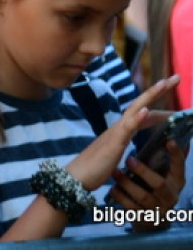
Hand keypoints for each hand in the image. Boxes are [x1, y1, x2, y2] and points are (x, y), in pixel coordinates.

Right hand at [66, 76, 179, 190]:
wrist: (77, 178)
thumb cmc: (95, 169)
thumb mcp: (116, 157)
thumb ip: (124, 150)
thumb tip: (133, 152)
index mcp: (122, 131)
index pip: (145, 114)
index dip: (161, 107)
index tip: (178, 104)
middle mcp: (119, 127)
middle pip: (141, 104)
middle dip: (158, 90)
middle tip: (175, 77)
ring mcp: (115, 133)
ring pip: (135, 109)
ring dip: (149, 96)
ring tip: (164, 84)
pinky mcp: (113, 143)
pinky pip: (126, 128)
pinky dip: (136, 117)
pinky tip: (146, 110)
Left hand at [110, 139, 184, 229]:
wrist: (150, 220)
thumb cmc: (153, 188)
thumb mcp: (160, 175)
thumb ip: (163, 160)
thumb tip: (170, 136)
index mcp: (176, 182)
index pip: (179, 167)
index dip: (176, 155)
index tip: (170, 140)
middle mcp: (170, 196)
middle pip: (159, 184)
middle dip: (143, 171)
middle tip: (129, 158)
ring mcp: (157, 209)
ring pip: (142, 196)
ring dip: (127, 183)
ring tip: (115, 172)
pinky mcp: (143, 218)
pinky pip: (130, 207)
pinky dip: (120, 197)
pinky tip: (112, 188)